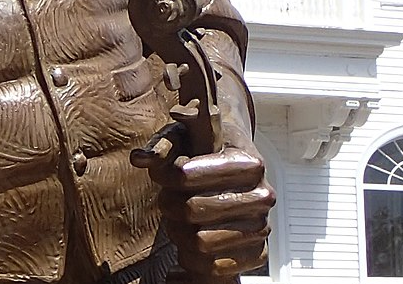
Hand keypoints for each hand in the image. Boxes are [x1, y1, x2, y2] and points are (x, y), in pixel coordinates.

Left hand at [136, 139, 273, 278]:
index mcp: (248, 162)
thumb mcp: (183, 136)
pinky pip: (212, 266)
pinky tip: (191, 236)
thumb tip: (139, 158)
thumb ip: (162, 145)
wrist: (233, 165)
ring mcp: (261, 226)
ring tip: (178, 216)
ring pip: (199, 242)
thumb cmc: (204, 148)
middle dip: (169, 204)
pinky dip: (192, 256)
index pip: (186, 175)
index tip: (163, 175)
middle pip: (190, 210)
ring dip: (178, 231)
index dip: (166, 176)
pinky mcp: (256, 253)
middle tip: (168, 198)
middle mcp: (262, 196)